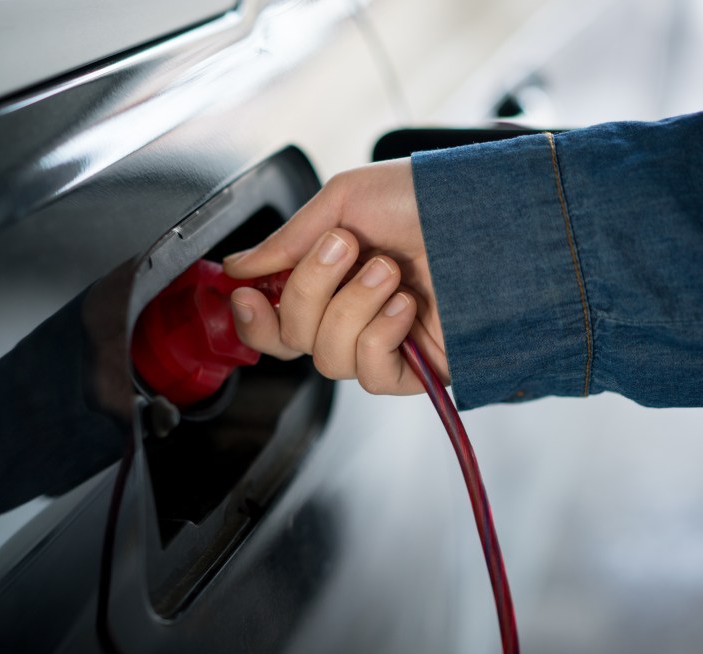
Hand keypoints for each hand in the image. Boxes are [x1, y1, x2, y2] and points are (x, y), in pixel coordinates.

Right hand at [222, 158, 447, 394]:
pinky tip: (405, 306)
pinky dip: (379, 336)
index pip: (274, 318)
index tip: (244, 295)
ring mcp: (382, 343)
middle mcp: (352, 313)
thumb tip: (239, 267)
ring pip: (326, 358)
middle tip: (344, 248)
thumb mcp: (345, 200)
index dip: (252, 316)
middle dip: (309, 291)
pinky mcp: (414, 370)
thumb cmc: (431, 198)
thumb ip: (287, 240)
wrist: (498, 216)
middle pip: (291, 337)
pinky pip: (369, 373)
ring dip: (350, 308)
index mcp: (330, 277)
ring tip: (388, 271)